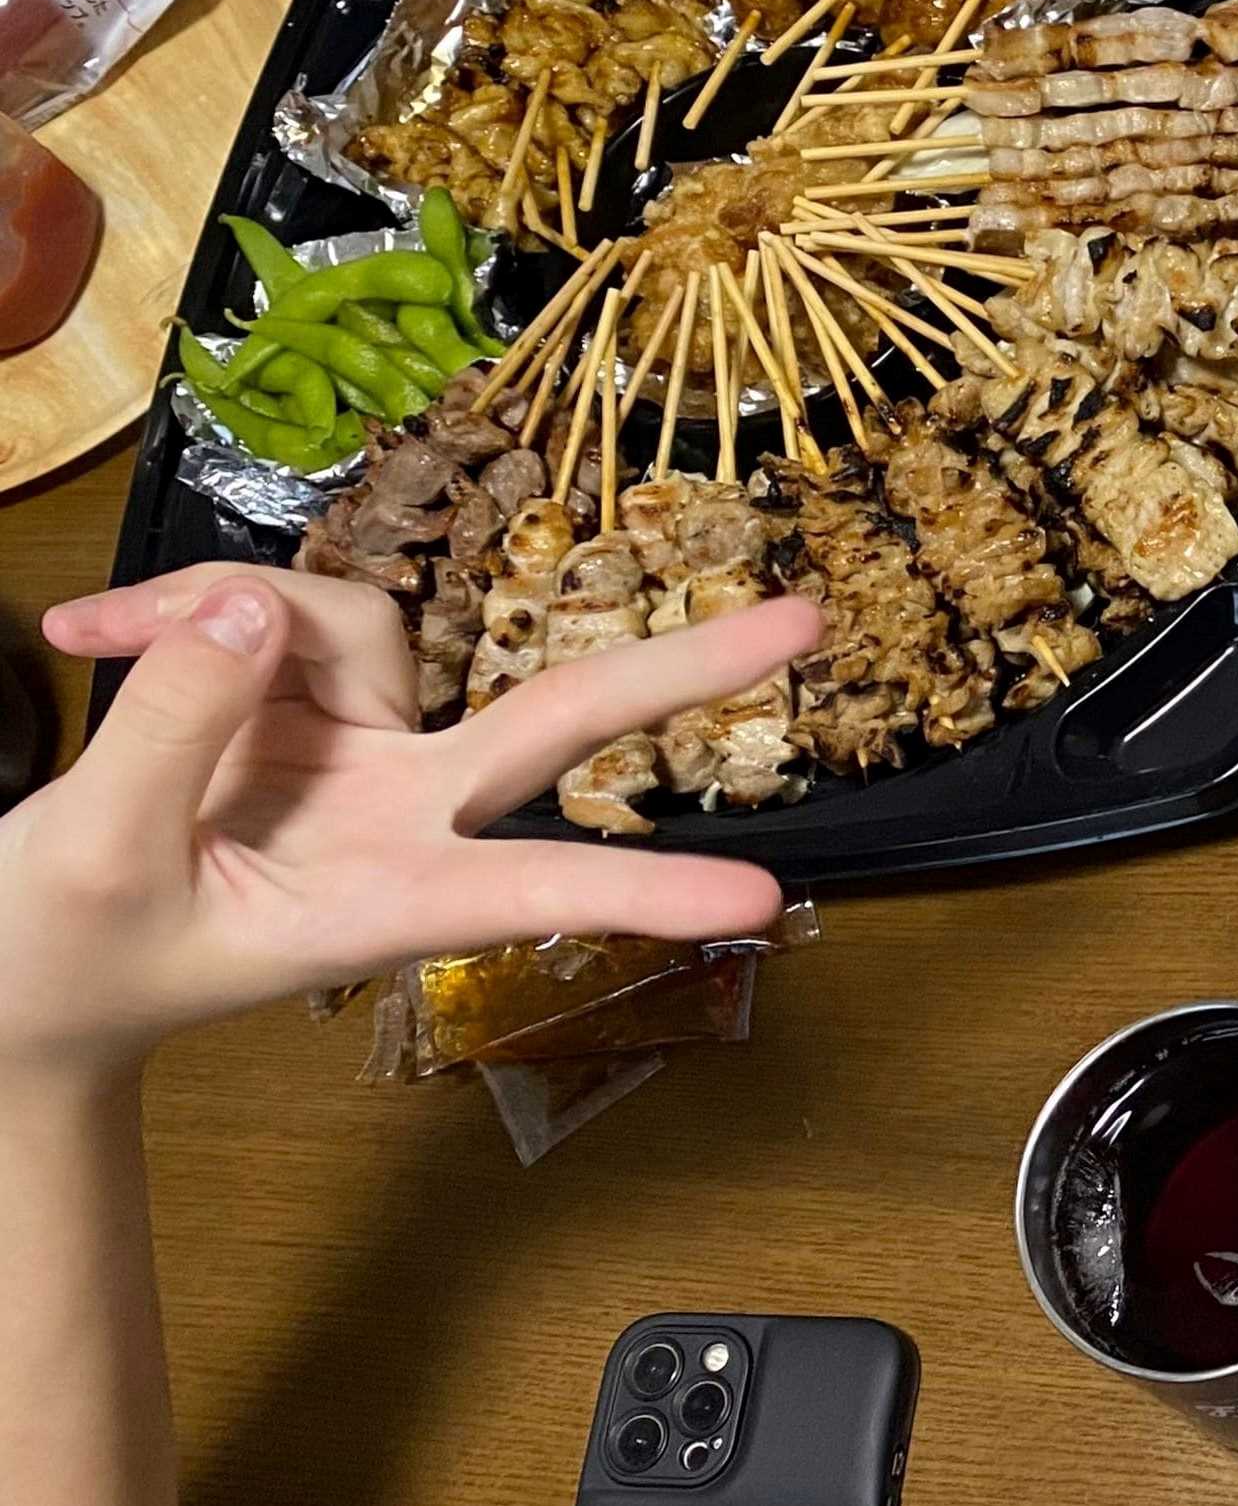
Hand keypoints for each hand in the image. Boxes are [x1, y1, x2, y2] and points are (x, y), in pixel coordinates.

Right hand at [1, 565, 810, 1081]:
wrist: (11, 978)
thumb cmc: (58, 965)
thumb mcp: (92, 863)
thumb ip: (176, 732)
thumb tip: (256, 608)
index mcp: (377, 900)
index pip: (536, 887)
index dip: (646, 890)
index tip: (763, 898)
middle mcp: (395, 816)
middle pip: (560, 720)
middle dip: (681, 668)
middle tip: (809, 621)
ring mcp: (353, 753)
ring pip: (349, 626)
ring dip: (219, 613)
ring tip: (91, 638)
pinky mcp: (293, 701)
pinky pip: (270, 614)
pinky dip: (177, 611)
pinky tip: (89, 633)